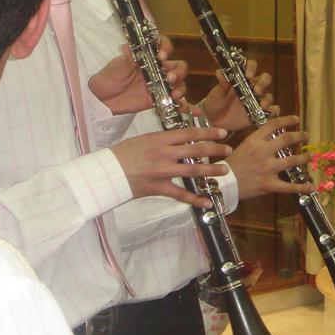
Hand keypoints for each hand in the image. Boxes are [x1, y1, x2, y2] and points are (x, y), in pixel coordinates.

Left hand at [88, 38, 187, 114]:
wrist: (102, 100)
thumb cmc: (108, 78)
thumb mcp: (116, 66)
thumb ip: (126, 59)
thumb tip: (129, 47)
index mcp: (148, 57)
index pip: (164, 46)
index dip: (167, 48)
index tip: (162, 56)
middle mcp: (158, 69)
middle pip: (178, 66)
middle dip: (178, 71)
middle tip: (169, 78)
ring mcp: (161, 85)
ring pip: (180, 83)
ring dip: (181, 88)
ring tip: (174, 95)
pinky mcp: (160, 99)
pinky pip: (176, 102)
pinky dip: (187, 106)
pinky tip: (195, 112)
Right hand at [110, 126, 231, 207]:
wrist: (106, 172)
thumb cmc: (123, 153)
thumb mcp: (144, 139)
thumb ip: (163, 140)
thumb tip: (181, 141)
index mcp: (160, 139)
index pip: (190, 133)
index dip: (208, 133)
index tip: (222, 133)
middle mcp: (164, 154)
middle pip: (196, 151)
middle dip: (215, 150)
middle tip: (228, 150)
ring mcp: (162, 172)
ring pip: (193, 171)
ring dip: (211, 171)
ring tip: (224, 170)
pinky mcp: (158, 188)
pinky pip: (180, 195)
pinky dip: (195, 199)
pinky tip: (207, 202)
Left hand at [202, 60, 278, 130]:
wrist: (214, 121)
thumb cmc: (215, 103)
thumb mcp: (217, 94)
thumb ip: (222, 84)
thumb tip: (219, 72)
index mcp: (242, 78)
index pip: (251, 66)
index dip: (252, 68)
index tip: (248, 75)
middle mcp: (252, 87)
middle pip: (265, 78)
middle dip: (263, 83)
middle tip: (256, 90)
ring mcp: (257, 100)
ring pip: (269, 95)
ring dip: (267, 99)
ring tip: (262, 104)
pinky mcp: (260, 113)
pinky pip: (272, 110)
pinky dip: (273, 111)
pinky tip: (268, 113)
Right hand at [226, 115, 310, 200]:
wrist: (223, 183)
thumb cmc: (232, 164)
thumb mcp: (243, 146)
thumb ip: (258, 140)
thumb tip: (273, 133)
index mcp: (254, 141)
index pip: (274, 125)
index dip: (287, 120)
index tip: (296, 119)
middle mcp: (262, 152)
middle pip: (286, 139)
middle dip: (299, 136)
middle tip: (306, 135)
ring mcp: (267, 169)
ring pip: (292, 160)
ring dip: (304, 157)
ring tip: (310, 155)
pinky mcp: (269, 184)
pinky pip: (288, 186)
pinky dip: (301, 187)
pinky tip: (311, 187)